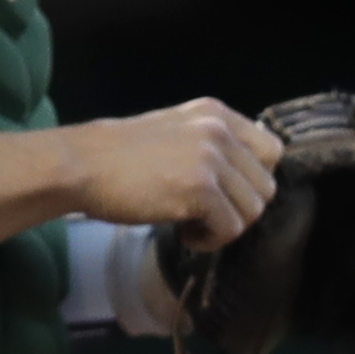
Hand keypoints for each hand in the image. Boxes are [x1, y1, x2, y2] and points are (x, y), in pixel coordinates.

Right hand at [68, 99, 280, 248]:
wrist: (82, 165)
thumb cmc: (121, 156)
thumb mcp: (176, 131)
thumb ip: (212, 143)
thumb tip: (243, 176)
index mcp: (217, 113)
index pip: (272, 150)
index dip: (252, 180)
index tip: (225, 193)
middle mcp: (220, 130)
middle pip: (266, 186)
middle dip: (239, 208)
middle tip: (205, 214)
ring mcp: (212, 158)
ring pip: (253, 210)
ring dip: (225, 226)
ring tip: (192, 223)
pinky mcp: (200, 189)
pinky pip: (230, 228)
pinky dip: (209, 240)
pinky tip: (183, 233)